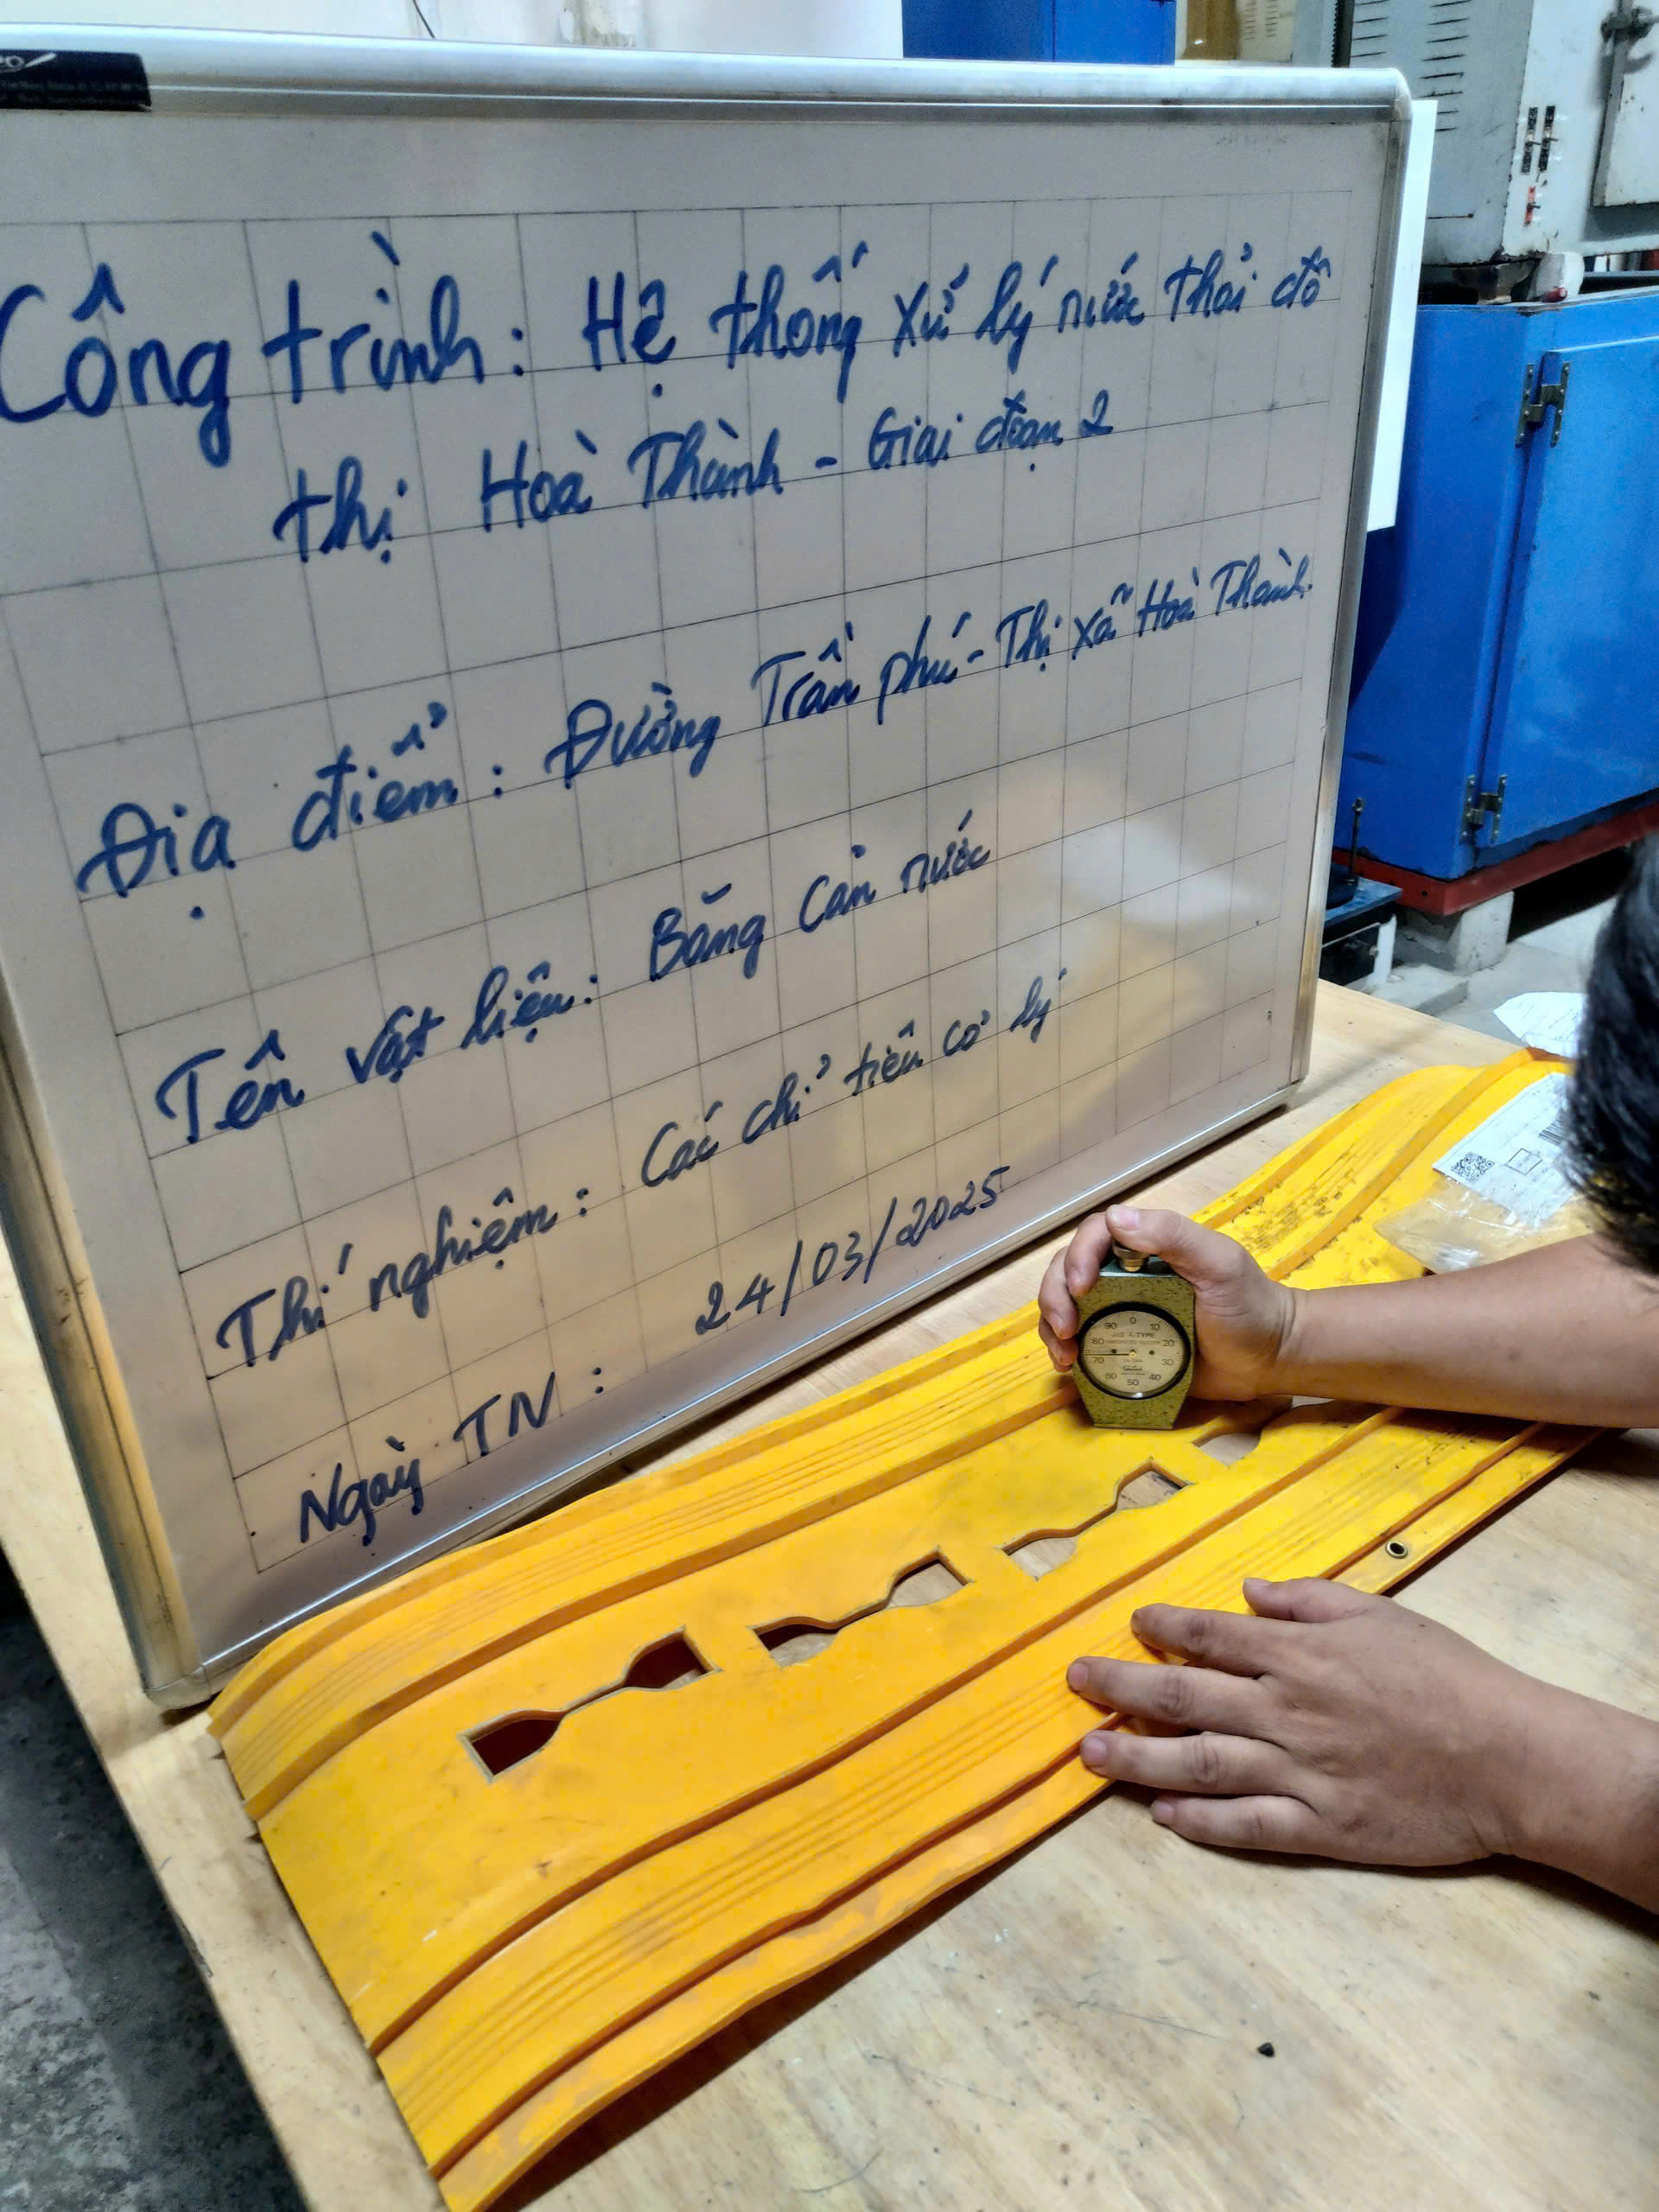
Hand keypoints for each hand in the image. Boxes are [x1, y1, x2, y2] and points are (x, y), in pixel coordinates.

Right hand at [1037, 1204, 1295, 1400]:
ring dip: (1052, 1324)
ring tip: (1064, 1356)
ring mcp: (1121, 1311)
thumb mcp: (1218, 1264)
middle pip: (1067, 1270)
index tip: (1080, 1288)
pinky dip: (1065, 1350)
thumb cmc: (1249, 1306)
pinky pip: (1081, 1341)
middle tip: (1065, 1329)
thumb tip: (1115, 1217)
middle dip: (1054, 1296)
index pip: (1095, 1235)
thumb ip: (1173, 1236)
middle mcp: (1125, 1275)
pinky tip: (1071, 1367)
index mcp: (1146, 1247)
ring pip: (1066, 1305)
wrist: (1270, 1360)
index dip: (1077, 1257)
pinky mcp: (1122, 1346)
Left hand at [1067, 1578, 1540, 1866]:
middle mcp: (1284, 1712)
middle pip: (1184, 1696)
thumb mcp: (1381, 1614)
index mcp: (1299, 1654)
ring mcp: (1297, 1774)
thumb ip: (1309, 1600)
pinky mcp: (1319, 1828)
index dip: (1164, 1626)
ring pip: (1196, 1764)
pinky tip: (1162, 1817)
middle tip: (1077, 1681)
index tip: (1131, 1622)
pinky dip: (1199, 1823)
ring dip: (1136, 1759)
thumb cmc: (1449, 1678)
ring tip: (1090, 1753)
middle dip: (1121, 1686)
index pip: (1211, 1635)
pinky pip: (1245, 1827)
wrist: (1509, 1758)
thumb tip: (1249, 1591)